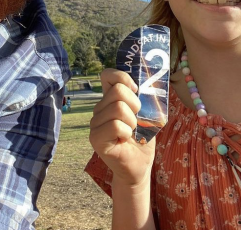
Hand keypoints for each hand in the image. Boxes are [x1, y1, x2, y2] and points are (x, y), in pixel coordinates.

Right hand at [89, 69, 155, 187]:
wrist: (140, 166)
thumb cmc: (142, 139)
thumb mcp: (145, 114)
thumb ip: (141, 98)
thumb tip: (145, 85)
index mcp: (109, 99)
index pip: (107, 75)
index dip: (122, 77)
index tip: (135, 90)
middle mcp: (99, 109)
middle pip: (118, 91)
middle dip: (135, 105)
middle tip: (136, 121)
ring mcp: (95, 123)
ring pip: (118, 108)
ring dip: (132, 122)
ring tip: (131, 132)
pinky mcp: (95, 139)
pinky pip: (115, 125)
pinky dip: (127, 133)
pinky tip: (125, 140)